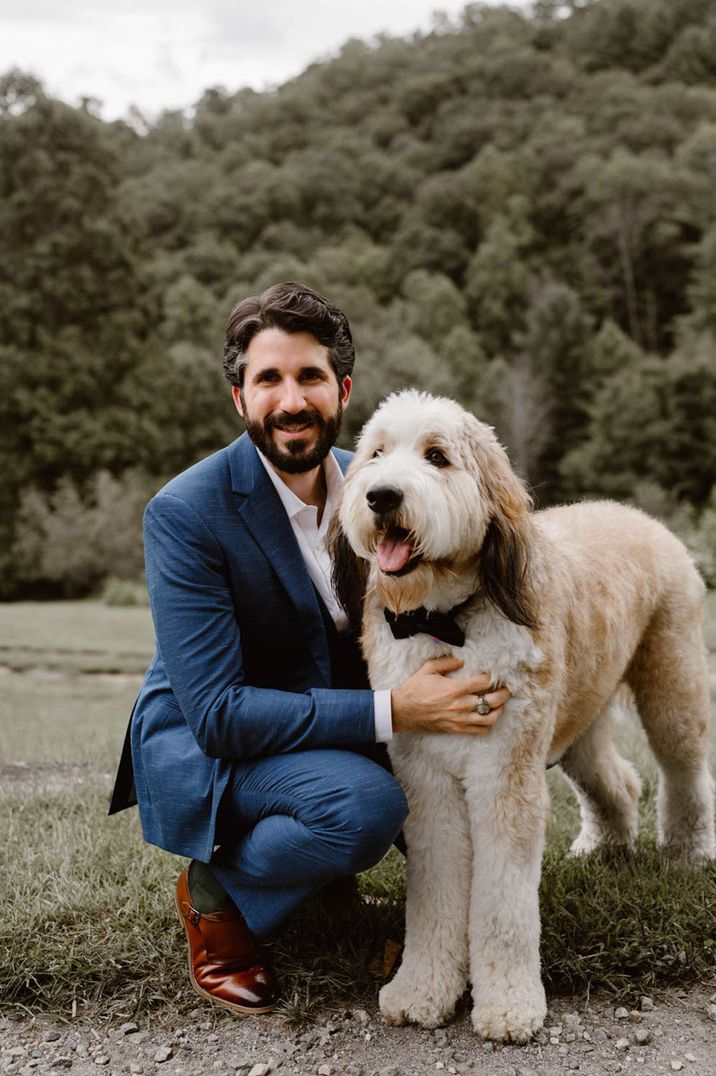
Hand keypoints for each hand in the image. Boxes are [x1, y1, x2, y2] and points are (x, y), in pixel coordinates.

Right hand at [390, 655, 509, 734]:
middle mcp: (461, 705)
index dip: (493, 676)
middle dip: (503, 693)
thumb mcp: (429, 668)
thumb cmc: (416, 688)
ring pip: (491, 718)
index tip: (494, 674)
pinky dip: (488, 724)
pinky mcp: (457, 729)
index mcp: (455, 688)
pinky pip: (480, 730)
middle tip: (505, 688)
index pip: (484, 682)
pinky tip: (487, 716)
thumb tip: (463, 660)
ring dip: (499, 710)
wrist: (404, 711)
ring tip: (499, 703)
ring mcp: (460, 719)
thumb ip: (448, 661)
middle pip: (493, 701)